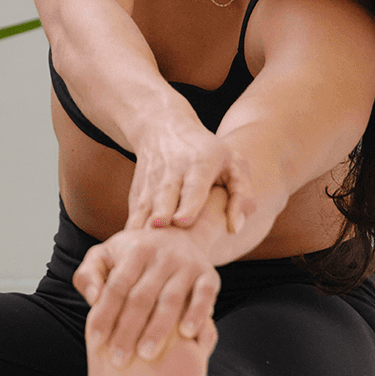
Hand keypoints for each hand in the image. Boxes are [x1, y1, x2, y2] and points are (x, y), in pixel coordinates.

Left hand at [74, 226, 220, 368]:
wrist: (177, 235)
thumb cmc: (132, 255)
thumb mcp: (104, 255)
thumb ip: (88, 275)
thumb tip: (93, 298)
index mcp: (134, 250)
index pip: (116, 287)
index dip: (105, 315)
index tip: (95, 343)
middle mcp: (162, 255)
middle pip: (142, 297)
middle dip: (128, 330)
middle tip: (118, 360)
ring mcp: (187, 265)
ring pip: (171, 300)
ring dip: (158, 329)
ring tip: (145, 355)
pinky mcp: (209, 274)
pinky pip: (204, 295)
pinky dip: (197, 314)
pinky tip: (186, 334)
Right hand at [127, 115, 252, 235]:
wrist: (163, 128)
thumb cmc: (208, 152)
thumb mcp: (233, 163)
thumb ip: (242, 194)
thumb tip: (234, 228)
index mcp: (199, 164)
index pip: (193, 187)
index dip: (187, 204)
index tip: (182, 222)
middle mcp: (171, 172)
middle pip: (163, 196)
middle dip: (160, 213)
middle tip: (160, 230)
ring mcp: (150, 181)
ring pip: (143, 205)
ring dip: (141, 225)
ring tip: (142, 247)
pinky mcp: (137, 191)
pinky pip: (133, 212)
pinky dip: (132, 228)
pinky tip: (132, 247)